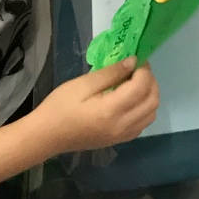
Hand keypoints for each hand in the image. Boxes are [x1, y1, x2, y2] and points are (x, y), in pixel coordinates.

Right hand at [31, 59, 158, 152]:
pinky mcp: (118, 141)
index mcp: (111, 110)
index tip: (136, 58)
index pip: (142, 87)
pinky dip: (144, 109)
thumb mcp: (83, 84)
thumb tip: (133, 62)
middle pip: (152, 101)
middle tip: (136, 68)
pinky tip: (130, 99)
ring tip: (134, 82)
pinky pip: (142, 124)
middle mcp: (121, 126)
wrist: (46, 136)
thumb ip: (111, 73)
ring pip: (151, 114)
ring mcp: (121, 136)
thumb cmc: (60, 106)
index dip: (144, 69)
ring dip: (149, 95)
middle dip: (150, 81)